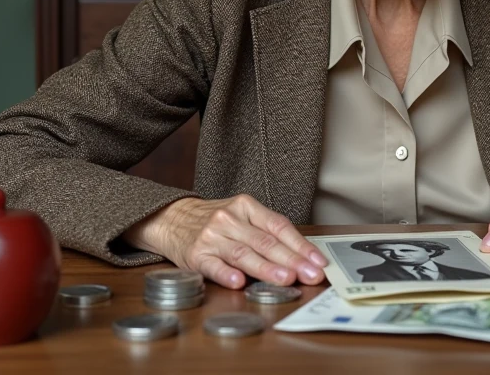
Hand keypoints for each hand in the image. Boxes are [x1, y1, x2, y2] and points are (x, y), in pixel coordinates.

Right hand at [123, 195, 328, 289]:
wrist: (172, 218)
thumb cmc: (216, 221)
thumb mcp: (242, 216)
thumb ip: (267, 232)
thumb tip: (302, 256)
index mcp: (246, 207)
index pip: (278, 226)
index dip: (300, 244)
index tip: (318, 261)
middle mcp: (230, 220)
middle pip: (265, 241)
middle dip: (292, 259)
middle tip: (311, 274)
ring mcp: (212, 237)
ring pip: (244, 254)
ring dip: (266, 268)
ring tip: (286, 278)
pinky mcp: (196, 255)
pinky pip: (213, 265)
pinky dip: (226, 274)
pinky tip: (239, 282)